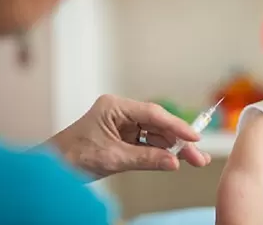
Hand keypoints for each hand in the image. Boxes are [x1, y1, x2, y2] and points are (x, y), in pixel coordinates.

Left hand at [47, 94, 210, 179]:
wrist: (52, 169)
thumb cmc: (73, 157)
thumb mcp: (113, 158)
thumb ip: (147, 158)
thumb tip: (174, 162)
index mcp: (115, 107)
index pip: (152, 114)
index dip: (176, 126)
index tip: (194, 137)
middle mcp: (121, 112)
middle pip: (158, 124)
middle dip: (178, 140)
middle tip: (198, 155)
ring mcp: (123, 124)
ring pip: (155, 134)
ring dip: (173, 148)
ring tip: (193, 160)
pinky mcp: (124, 136)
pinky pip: (147, 142)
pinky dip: (160, 152)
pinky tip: (175, 159)